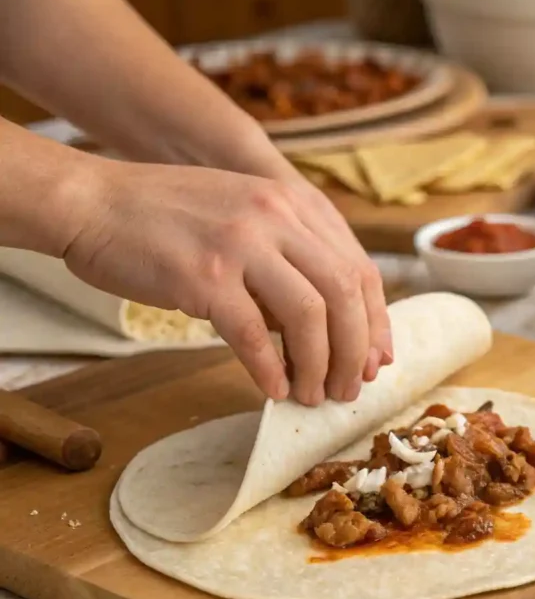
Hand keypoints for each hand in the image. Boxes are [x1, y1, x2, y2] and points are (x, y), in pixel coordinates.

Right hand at [64, 158, 391, 405]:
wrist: (93, 202)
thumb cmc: (170, 219)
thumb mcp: (248, 217)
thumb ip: (293, 259)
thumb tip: (336, 330)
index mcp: (294, 203)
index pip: (359, 269)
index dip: (375, 322)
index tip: (377, 360)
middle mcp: (276, 216)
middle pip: (344, 293)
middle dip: (355, 351)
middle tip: (350, 388)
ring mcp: (241, 244)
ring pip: (308, 315)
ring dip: (319, 366)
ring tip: (314, 396)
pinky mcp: (203, 275)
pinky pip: (253, 334)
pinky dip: (269, 369)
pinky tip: (274, 390)